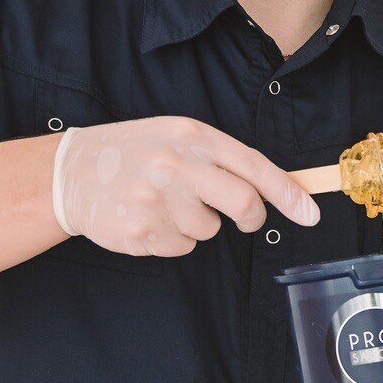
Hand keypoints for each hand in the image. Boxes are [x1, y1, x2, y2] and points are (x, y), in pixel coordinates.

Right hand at [52, 117, 319, 256]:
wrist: (71, 172)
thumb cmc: (133, 153)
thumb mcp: (175, 138)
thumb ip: (220, 159)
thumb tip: (271, 189)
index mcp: (192, 136)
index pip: (253, 166)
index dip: (287, 193)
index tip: (310, 214)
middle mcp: (177, 165)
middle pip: (244, 204)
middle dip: (250, 217)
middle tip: (243, 218)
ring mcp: (159, 200)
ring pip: (210, 230)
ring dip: (196, 224)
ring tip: (164, 203)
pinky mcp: (144, 231)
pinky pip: (182, 246)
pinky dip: (172, 238)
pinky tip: (148, 218)